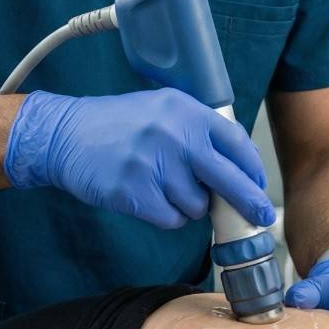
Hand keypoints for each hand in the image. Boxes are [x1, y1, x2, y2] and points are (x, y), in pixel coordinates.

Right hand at [4, 88, 275, 230]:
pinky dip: (167, 215)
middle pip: (229, 179)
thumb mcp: (162, 109)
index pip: (235, 142)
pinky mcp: (135, 192)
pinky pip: (172, 218)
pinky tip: (150, 198)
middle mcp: (175, 134)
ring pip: (197, 205)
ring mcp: (155, 164)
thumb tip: (241, 162)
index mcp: (186, 110)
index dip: (252, 168)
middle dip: (249, 202)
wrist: (67, 135)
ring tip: (163, 186)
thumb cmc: (119, 124)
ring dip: (188, 204)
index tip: (258, 184)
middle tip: (261, 216)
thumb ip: (198, 129)